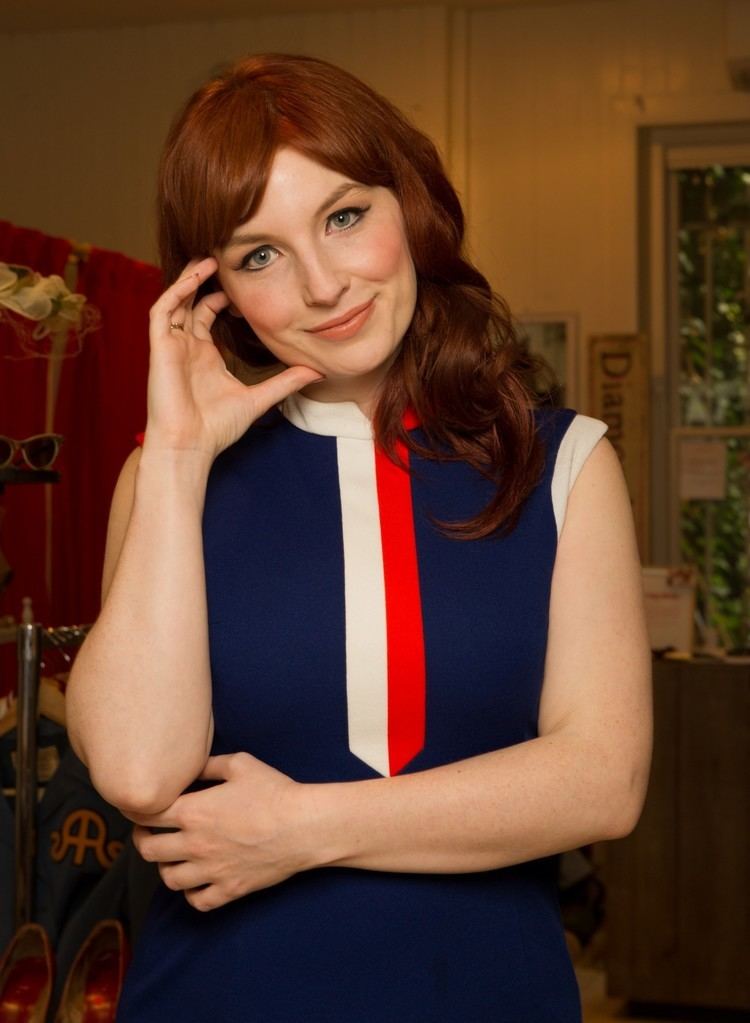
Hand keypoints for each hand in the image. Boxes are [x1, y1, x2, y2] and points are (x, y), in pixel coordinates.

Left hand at [128, 752, 311, 910]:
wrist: (303, 826)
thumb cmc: (274, 791)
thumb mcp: (240, 764)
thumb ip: (208, 765)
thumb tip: (189, 767)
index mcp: (194, 812)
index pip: (146, 814)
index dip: (134, 810)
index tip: (136, 807)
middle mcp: (195, 844)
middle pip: (149, 850)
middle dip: (142, 839)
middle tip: (148, 832)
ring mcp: (211, 871)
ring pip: (168, 879)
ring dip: (165, 867)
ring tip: (172, 856)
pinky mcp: (229, 890)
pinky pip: (197, 901)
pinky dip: (191, 893)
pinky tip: (197, 880)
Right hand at [145, 257, 322, 458]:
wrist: (190, 446)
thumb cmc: (216, 428)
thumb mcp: (259, 398)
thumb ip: (285, 381)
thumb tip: (316, 371)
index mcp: (204, 355)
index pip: (207, 315)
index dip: (222, 296)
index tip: (243, 283)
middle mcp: (186, 346)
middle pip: (190, 301)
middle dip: (204, 279)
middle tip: (224, 256)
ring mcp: (172, 345)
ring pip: (176, 299)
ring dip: (190, 277)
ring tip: (210, 256)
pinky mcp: (160, 348)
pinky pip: (162, 310)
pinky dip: (177, 291)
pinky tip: (197, 277)